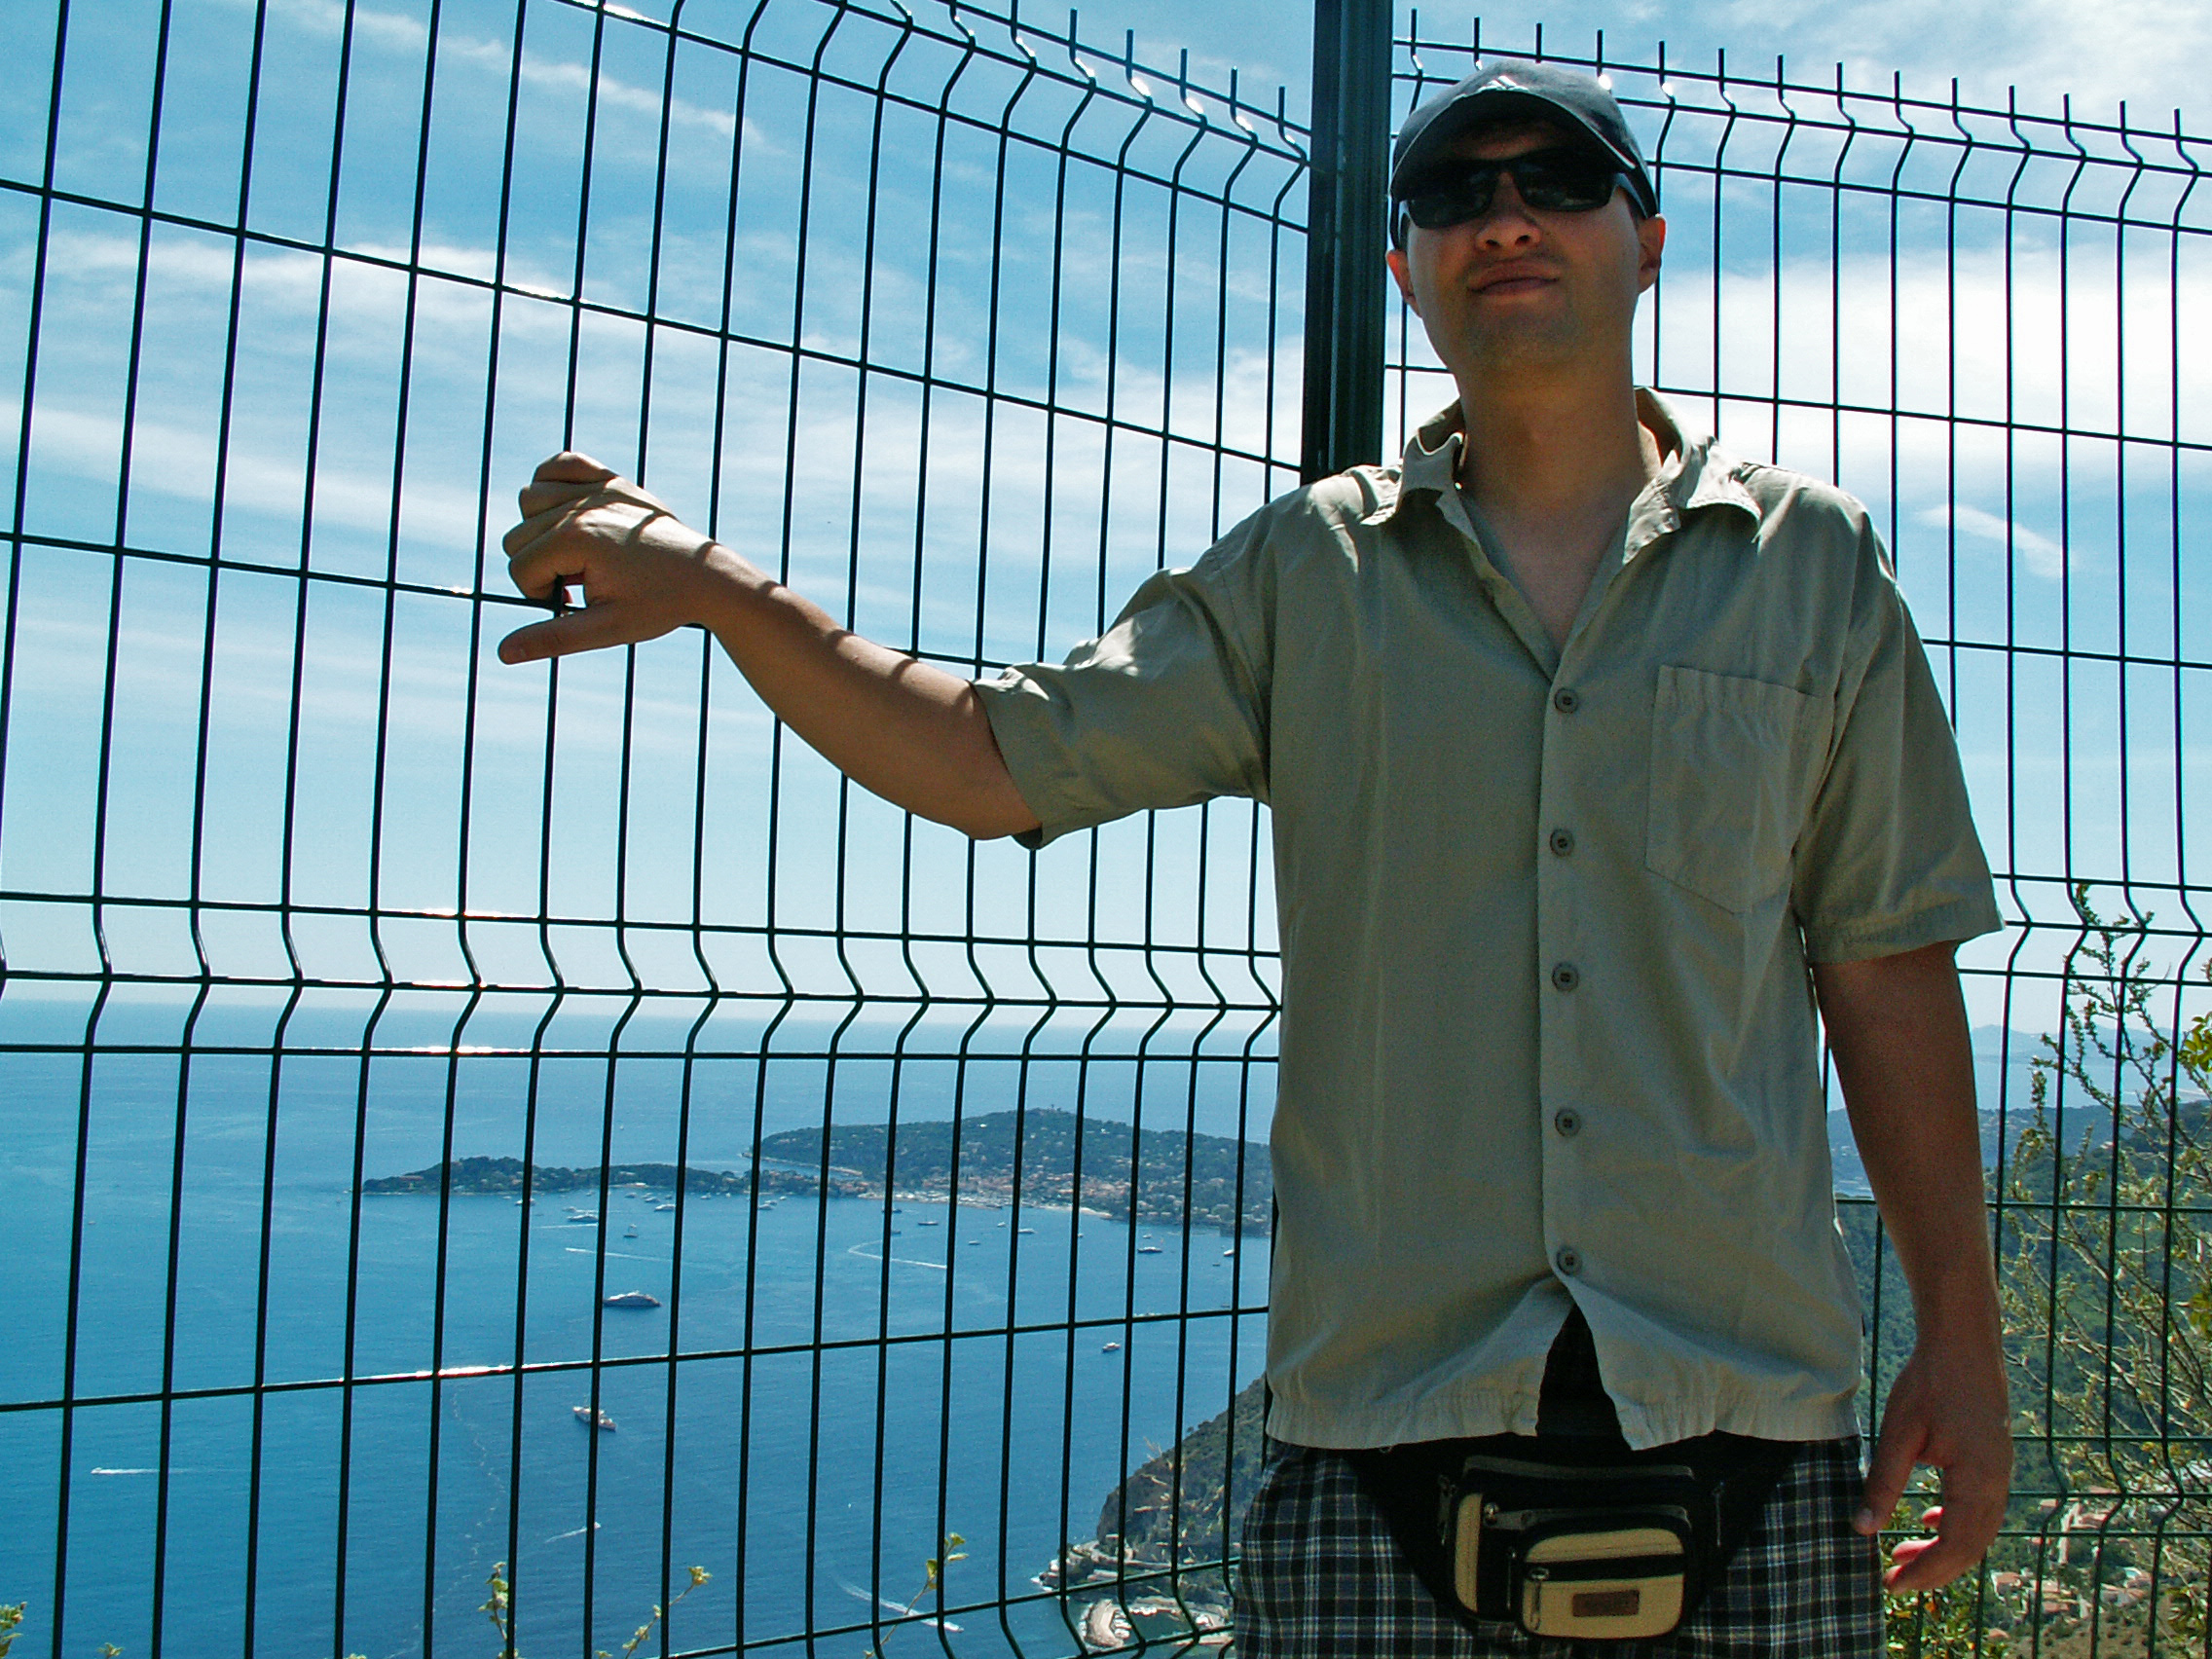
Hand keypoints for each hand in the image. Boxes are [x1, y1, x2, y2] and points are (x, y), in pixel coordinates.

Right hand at [497, 453, 740, 663]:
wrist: (707, 578)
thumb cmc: (660, 606)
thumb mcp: (607, 629)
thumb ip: (552, 638)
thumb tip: (503, 653)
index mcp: (578, 539)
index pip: (519, 567)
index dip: (540, 593)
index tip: (576, 601)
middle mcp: (583, 505)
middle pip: (517, 535)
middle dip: (541, 565)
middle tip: (583, 581)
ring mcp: (599, 488)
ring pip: (529, 500)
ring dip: (542, 529)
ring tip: (580, 554)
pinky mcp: (612, 480)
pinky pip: (560, 465)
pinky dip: (554, 484)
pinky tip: (571, 515)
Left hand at [1855, 1333, 2012, 1590]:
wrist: (1964, 1343)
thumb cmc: (1931, 1382)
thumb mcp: (1899, 1433)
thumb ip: (1883, 1483)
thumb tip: (1862, 1528)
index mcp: (1978, 1481)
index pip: (1955, 1546)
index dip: (1925, 1571)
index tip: (1891, 1584)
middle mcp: (1997, 1484)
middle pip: (1971, 1547)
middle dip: (1933, 1569)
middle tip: (1894, 1580)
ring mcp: (2000, 1473)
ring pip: (1977, 1530)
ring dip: (1944, 1549)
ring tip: (1904, 1556)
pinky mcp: (1993, 1461)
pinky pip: (1979, 1508)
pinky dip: (1955, 1524)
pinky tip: (1927, 1522)